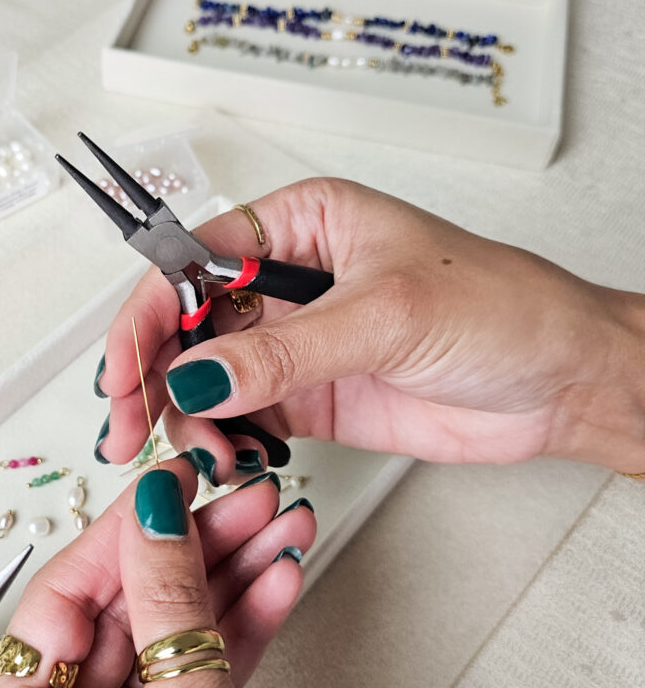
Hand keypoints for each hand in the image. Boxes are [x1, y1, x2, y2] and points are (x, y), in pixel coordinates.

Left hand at [0, 458, 316, 687]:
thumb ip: (173, 613)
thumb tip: (154, 517)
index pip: (62, 606)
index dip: (120, 535)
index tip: (168, 486)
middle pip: (124, 612)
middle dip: (194, 551)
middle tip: (238, 500)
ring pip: (172, 636)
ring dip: (231, 579)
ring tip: (275, 526)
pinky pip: (204, 674)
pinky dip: (245, 628)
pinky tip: (276, 580)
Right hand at [93, 178, 644, 477]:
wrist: (563, 380)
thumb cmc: (501, 308)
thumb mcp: (385, 317)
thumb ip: (283, 353)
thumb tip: (193, 378)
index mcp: (299, 226)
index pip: (192, 263)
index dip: (148, 313)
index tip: (124, 369)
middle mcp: (285, 283)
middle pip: (185, 324)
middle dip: (151, 376)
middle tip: (130, 429)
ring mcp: (293, 343)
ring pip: (203, 378)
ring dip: (188, 420)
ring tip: (207, 457)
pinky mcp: (307, 396)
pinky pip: (240, 418)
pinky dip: (222, 443)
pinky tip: (231, 461)